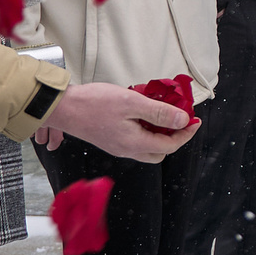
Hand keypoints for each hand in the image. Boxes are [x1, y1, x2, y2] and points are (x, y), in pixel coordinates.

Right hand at [37, 82, 197, 160]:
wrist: (62, 107)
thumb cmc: (93, 103)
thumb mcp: (132, 103)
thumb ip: (159, 113)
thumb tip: (182, 121)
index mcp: (134, 144)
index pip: (170, 146)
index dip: (186, 134)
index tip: (194, 120)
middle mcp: (126, 150)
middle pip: (160, 152)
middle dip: (174, 137)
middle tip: (179, 118)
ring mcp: (117, 147)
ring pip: (147, 147)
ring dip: (158, 133)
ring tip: (161, 113)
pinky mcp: (110, 140)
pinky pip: (135, 140)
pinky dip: (145, 130)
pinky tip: (142, 113)